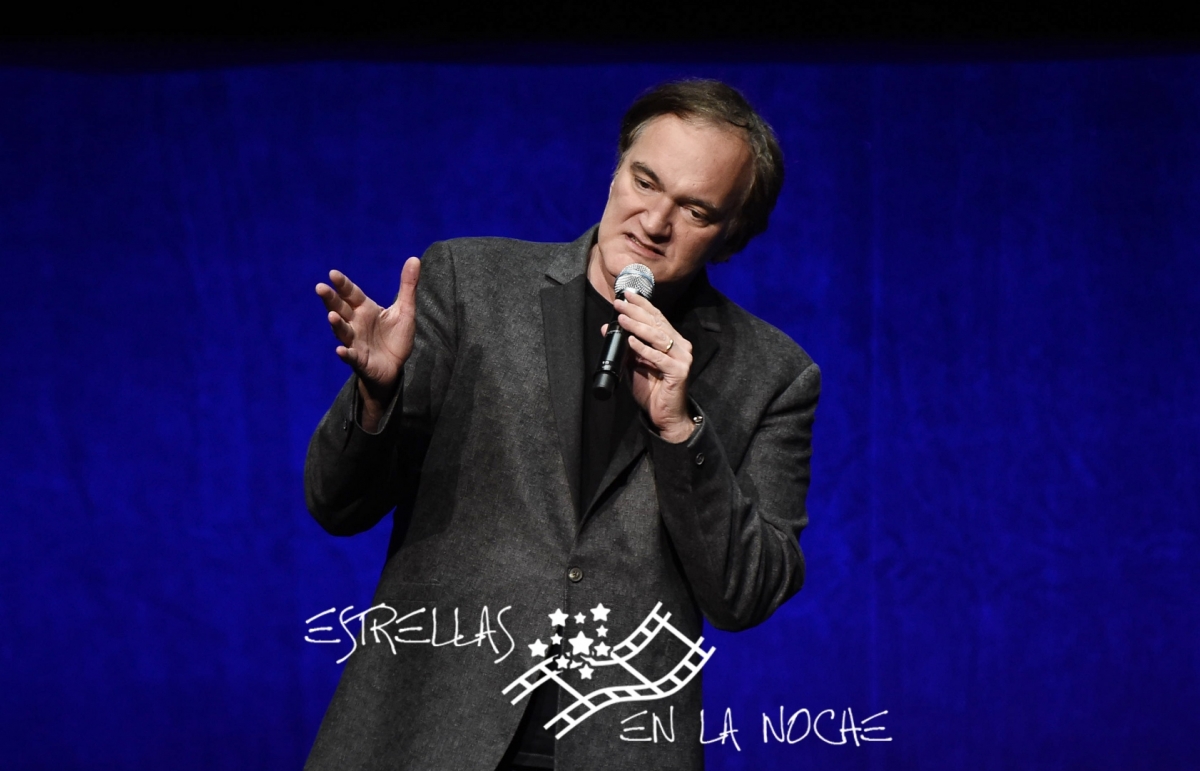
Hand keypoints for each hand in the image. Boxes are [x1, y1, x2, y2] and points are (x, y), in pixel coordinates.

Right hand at [316, 257, 420, 429]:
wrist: (395, 368)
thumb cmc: (395, 338)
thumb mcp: (405, 311)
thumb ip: (408, 286)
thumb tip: (414, 258)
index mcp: (365, 310)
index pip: (351, 294)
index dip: (343, 284)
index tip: (332, 274)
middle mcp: (355, 324)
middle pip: (340, 309)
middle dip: (330, 300)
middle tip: (320, 288)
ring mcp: (355, 342)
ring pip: (343, 331)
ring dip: (337, 324)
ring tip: (331, 316)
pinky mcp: (359, 360)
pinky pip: (351, 356)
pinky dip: (345, 353)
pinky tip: (340, 350)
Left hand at [608, 292, 694, 442]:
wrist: (666, 416)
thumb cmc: (652, 391)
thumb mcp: (633, 365)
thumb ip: (624, 347)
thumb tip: (606, 329)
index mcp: (673, 341)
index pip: (657, 317)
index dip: (642, 305)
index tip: (627, 294)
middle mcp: (681, 346)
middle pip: (657, 323)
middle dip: (637, 311)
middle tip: (620, 303)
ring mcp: (682, 358)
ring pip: (657, 337)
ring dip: (638, 326)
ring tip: (622, 318)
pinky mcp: (679, 372)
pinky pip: (658, 357)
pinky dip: (643, 348)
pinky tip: (631, 341)